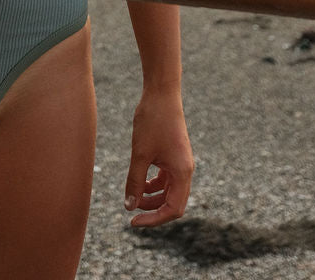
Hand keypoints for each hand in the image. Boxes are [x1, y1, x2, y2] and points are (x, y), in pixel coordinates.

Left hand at [123, 85, 193, 226]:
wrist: (161, 93)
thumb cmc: (152, 121)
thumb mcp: (140, 153)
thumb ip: (135, 181)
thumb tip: (130, 206)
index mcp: (182, 173)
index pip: (173, 209)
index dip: (154, 219)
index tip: (134, 221)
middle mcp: (185, 170)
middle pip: (173, 202)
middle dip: (153, 210)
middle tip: (131, 212)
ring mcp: (180, 162)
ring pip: (169, 190)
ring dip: (152, 197)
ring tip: (133, 197)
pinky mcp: (174, 154)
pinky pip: (166, 177)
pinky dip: (154, 183)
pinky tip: (140, 182)